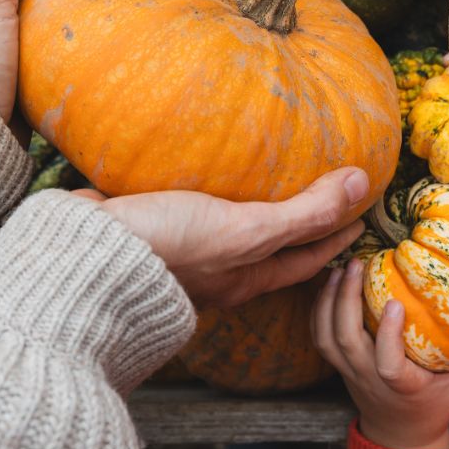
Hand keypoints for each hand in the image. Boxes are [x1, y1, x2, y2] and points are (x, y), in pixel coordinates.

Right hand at [75, 167, 369, 308]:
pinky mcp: (152, 228)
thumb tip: (362, 184)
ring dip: (252, 209)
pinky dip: (208, 194)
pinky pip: (190, 209)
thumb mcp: (246, 231)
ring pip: (230, 231)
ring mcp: (183, 253)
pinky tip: (201, 170)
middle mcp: (218, 271)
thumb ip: (302, 212)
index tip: (361, 216)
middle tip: (324, 197)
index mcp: (245, 277)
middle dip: (298, 228)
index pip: (305, 259)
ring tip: (267, 178)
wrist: (86, 254)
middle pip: (270, 250)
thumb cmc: (171, 247)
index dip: (336, 237)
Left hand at [312, 258, 448, 448]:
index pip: (387, 364)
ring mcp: (348, 373)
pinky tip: (330, 280)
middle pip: (346, 341)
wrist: (400, 434)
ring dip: (329, 300)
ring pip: (327, 337)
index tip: (394, 303)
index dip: (386, 335)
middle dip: (346, 301)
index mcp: (402, 385)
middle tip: (357, 262)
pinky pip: (319, 337)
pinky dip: (319, 308)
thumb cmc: (437, 403)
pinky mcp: (338, 366)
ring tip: (342, 267)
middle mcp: (369, 379)